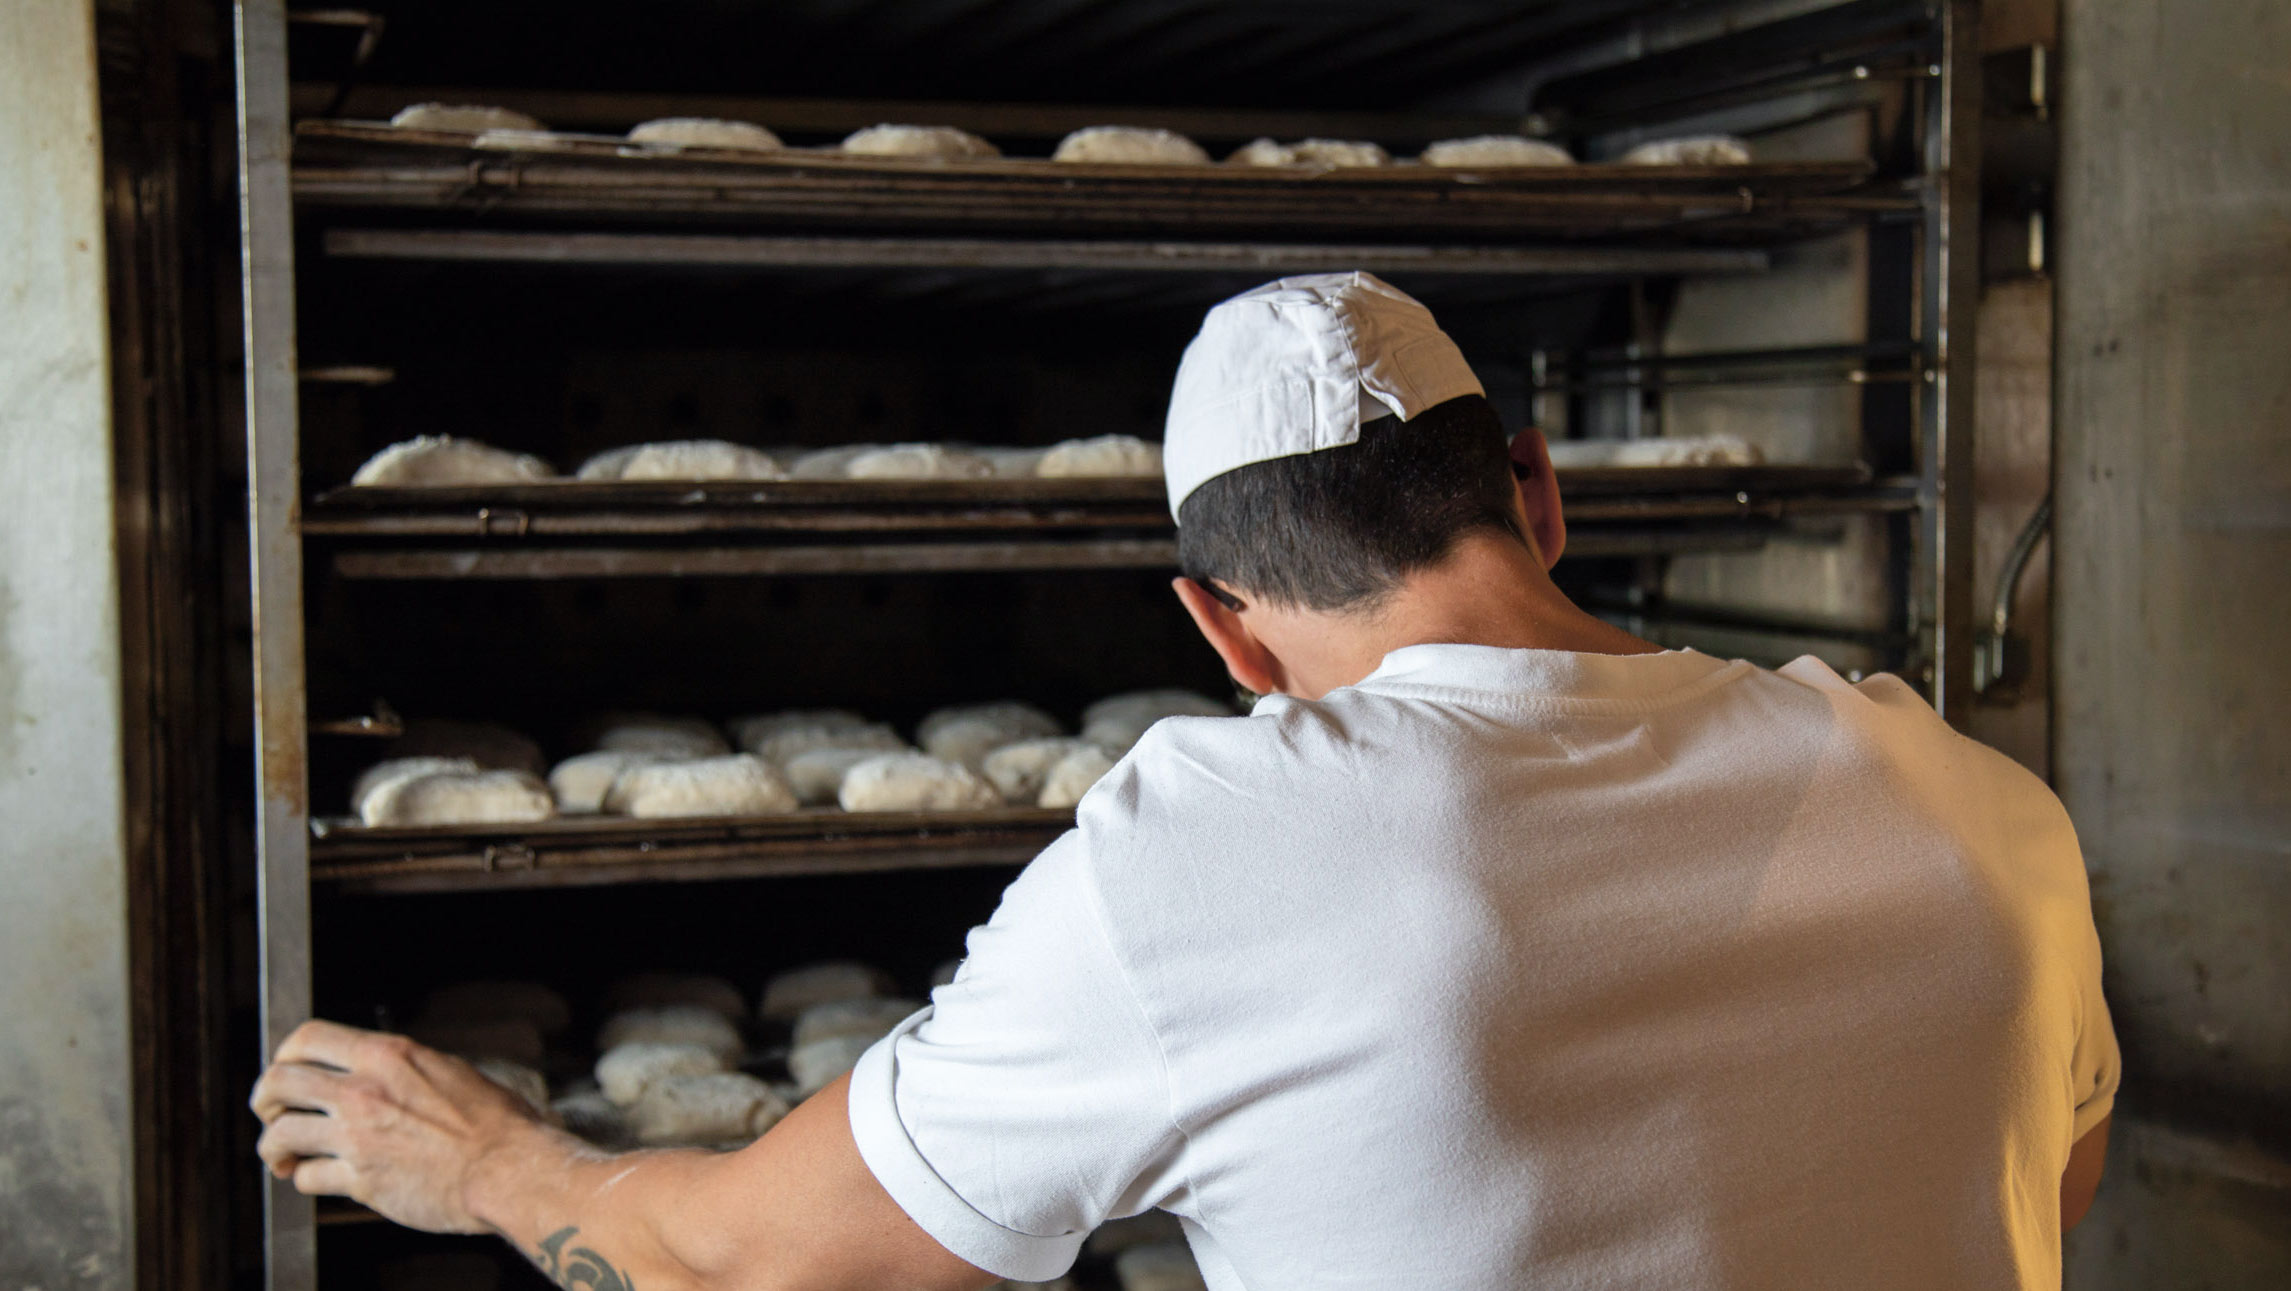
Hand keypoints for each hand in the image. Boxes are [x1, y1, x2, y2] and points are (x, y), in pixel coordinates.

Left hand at [250, 1019, 543, 1233]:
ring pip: (281, 1133)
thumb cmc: (495, 1124)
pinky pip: (308, 1177)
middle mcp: (365, 1091)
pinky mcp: (360, 1180)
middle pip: (279, 1081)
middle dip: (264, 1099)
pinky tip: (318, 1178)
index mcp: (388, 1056)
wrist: (510, 1169)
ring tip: (283, 1156)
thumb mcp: (447, 1072)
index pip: (308, 1038)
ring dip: (274, 1146)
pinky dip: (305, 1178)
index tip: (286, 1071)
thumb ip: (402, 1070)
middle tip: (270, 1113)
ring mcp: (358, 1137)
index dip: (285, 1054)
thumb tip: (378, 1071)